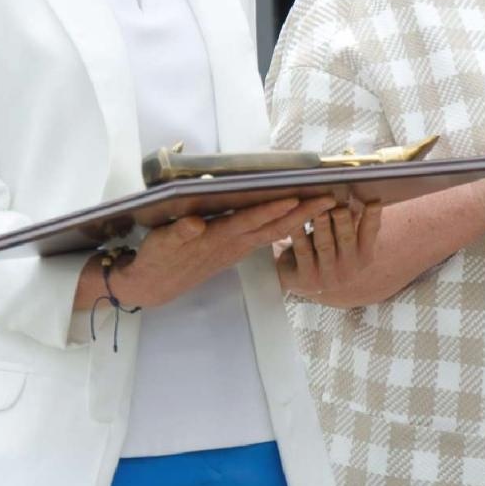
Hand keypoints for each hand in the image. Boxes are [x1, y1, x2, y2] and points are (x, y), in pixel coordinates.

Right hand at [105, 195, 335, 307]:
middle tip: (330, 200)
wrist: (154, 287)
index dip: (272, 210)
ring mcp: (237, 249)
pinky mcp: (235, 250)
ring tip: (323, 205)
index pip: (250, 221)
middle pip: (274, 227)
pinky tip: (298, 218)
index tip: (296, 198)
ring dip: (300, 219)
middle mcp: (233, 244)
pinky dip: (285, 226)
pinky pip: (267, 237)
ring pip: (274, 233)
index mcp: (217, 238)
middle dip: (302, 214)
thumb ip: (179, 234)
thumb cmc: (157, 259)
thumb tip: (195, 224)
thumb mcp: (161, 244)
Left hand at [276, 199, 381, 296]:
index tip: (374, 203)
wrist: (303, 280)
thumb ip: (351, 219)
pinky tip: (296, 222)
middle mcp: (349, 268)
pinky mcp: (306, 278)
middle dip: (343, 222)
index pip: (370, 233)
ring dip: (322, 227)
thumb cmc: (326, 251)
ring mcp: (327, 276)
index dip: (372, 218)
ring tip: (319, 212)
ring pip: (324, 245)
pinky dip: (300, 235)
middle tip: (339, 208)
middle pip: (346, 239)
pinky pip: (303, 251)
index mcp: (364, 256)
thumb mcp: (342, 239)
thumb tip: (355, 192)